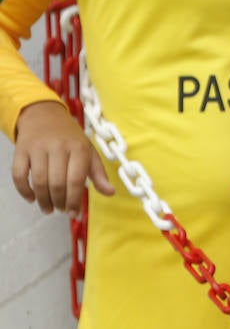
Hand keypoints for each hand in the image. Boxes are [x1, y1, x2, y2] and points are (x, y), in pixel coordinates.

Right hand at [11, 100, 114, 214]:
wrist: (44, 115)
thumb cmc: (70, 138)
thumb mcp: (88, 151)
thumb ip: (98, 173)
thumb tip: (110, 193)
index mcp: (79, 147)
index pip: (76, 179)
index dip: (74, 200)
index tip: (73, 213)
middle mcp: (59, 146)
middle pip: (57, 183)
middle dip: (59, 202)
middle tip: (60, 210)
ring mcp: (38, 148)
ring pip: (39, 181)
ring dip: (43, 200)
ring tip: (48, 208)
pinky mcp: (21, 150)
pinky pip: (19, 175)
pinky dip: (24, 190)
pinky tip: (31, 198)